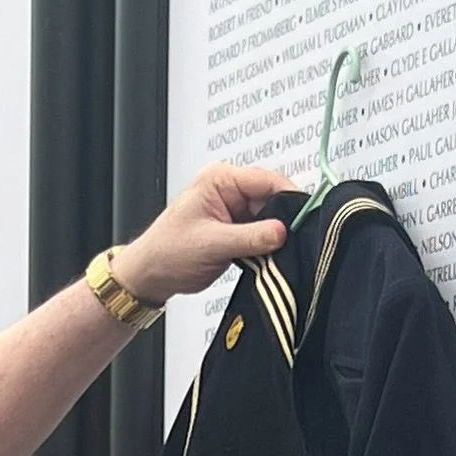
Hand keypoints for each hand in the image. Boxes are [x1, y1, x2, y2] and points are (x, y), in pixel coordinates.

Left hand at [109, 162, 296, 305]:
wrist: (150, 275)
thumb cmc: (166, 251)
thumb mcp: (211, 243)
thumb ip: (250, 237)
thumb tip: (281, 231)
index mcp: (220, 179)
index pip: (267, 180)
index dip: (289, 197)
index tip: (304, 217)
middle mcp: (230, 191)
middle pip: (274, 199)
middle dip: (283, 221)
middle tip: (290, 242)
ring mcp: (235, 211)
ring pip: (271, 219)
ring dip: (275, 237)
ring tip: (275, 253)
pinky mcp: (238, 231)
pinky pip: (263, 235)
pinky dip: (268, 248)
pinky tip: (268, 258)